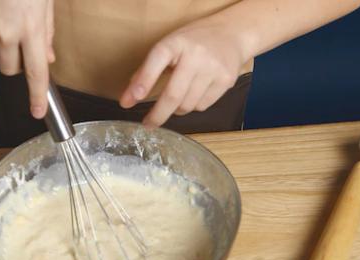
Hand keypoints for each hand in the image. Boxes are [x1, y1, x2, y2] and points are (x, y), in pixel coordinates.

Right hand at [0, 0, 54, 118]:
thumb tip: (48, 57)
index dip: (37, 96)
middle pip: (11, 70)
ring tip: (6, 16)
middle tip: (22, 42)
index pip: (36, 72)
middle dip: (18, 64)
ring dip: (3, 44)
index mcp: (30, 29)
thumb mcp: (44, 1)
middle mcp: (6, 35)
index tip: (37, 111)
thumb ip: (47, 31)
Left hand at [119, 18, 249, 127]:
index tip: (128, 101)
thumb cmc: (192, 43)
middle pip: (173, 95)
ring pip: (187, 105)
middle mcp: (196, 55)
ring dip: (177, 109)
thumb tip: (127, 99)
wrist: (231, 34)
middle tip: (148, 124)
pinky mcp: (226, 81)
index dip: (143, 82)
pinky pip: (202, 106)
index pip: (156, 61)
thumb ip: (147, 70)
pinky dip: (193, 106)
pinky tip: (195, 93)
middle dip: (158, 115)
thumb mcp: (168, 47)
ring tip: (178, 98)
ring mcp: (213, 69)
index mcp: (176, 42)